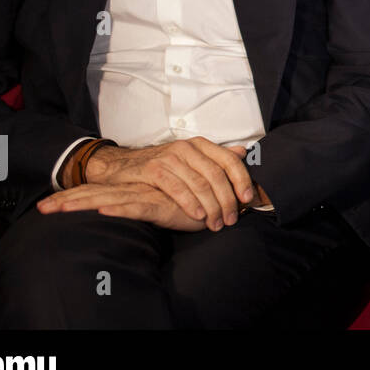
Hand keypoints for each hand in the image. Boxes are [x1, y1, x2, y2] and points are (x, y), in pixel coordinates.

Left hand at [37, 182, 208, 231]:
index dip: (72, 197)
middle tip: (40, 209)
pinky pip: (137, 207)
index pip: (96, 193)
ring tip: (57, 210)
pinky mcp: (161, 204)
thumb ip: (140, 204)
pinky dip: (119, 210)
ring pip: (110, 199)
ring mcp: (147, 194)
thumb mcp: (158, 206)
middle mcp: (135, 189)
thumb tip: (116, 207)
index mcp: (131, 190)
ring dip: (82, 205)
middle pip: (95, 195)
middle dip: (67, 202)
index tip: (46, 205)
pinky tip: (102, 212)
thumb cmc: (187, 204)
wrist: (213, 201)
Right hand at [83, 139, 253, 230]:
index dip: (241, 179)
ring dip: (212, 207)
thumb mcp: (191, 159)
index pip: (229, 160)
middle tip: (232, 219)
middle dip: (227, 200)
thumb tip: (243, 153)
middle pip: (216, 175)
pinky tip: (199, 217)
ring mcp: (170, 157)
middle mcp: (187, 148)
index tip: (248, 198)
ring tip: (217, 224)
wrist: (122, 167)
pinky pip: (178, 188)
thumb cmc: (162, 167)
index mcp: (201, 145)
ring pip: (199, 184)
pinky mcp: (154, 169)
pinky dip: (191, 204)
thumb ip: (216, 157)